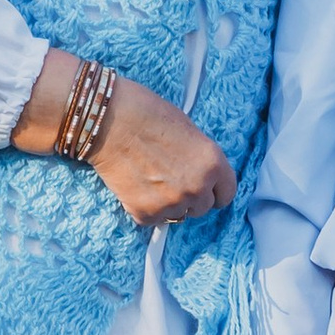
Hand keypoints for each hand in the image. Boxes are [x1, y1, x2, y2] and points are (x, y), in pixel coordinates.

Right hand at [13, 49, 235, 224]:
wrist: (108, 120)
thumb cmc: (146, 114)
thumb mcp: (188, 130)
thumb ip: (199, 158)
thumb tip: (199, 174)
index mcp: (213, 163)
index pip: (226, 194)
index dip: (214, 191)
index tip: (205, 190)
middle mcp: (197, 187)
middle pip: (202, 208)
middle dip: (189, 197)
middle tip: (169, 180)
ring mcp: (172, 203)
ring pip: (177, 215)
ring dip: (167, 204)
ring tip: (150, 180)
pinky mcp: (145, 213)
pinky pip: (152, 220)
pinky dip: (144, 208)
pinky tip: (135, 186)